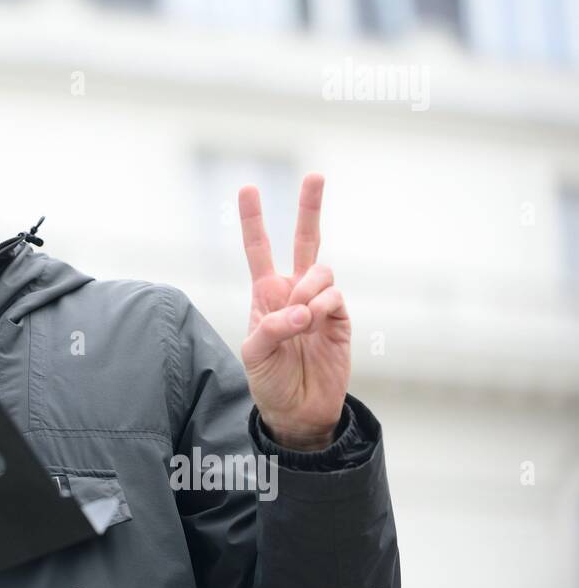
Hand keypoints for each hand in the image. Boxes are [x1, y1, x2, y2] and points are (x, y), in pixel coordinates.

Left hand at [238, 173, 350, 451]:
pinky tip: (313, 324)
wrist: (298, 411)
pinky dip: (321, 306)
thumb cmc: (269, 380)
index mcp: (266, 293)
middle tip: (315, 175)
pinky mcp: (341, 319)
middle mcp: (293, 291)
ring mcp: (320, 303)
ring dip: (307, 290)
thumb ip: (272, 326)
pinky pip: (334, 296)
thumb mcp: (254, 352)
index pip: (258, 248)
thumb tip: (303, 310)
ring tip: (299, 320)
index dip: (253, 219)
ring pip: (320, 271)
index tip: (247, 188)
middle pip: (305, 240)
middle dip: (309, 207)